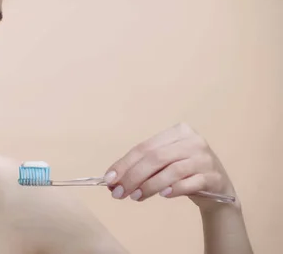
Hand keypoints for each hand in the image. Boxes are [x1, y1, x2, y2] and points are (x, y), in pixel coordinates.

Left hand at [103, 123, 236, 211]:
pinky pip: (188, 183)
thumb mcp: (164, 164)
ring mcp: (205, 158)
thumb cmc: (184, 173)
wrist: (218, 188)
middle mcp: (193, 141)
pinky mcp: (213, 176)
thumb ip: (142, 168)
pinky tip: (163, 195)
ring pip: (171, 171)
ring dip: (149, 186)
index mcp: (178, 131)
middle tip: (119, 192)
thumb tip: (113, 180)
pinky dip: (173, 189)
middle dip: (133, 176)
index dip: (124, 163)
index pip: (144, 147)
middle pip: (155, 158)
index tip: (109, 179)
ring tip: (135, 196)